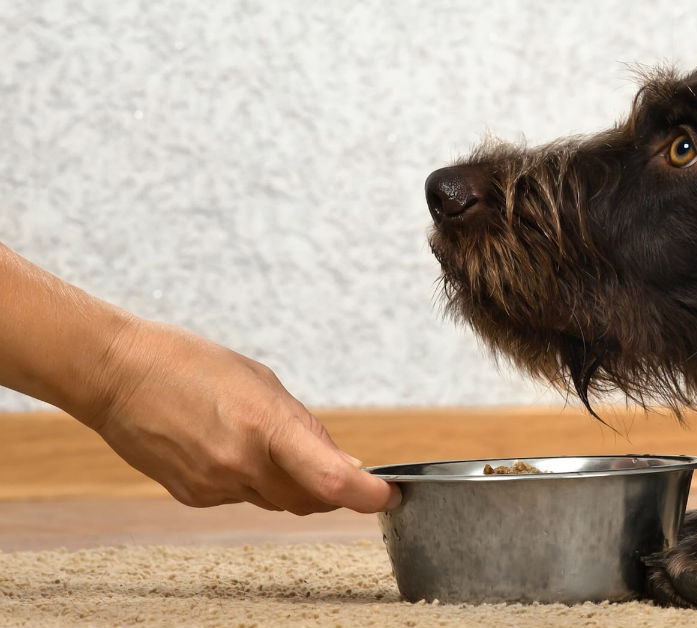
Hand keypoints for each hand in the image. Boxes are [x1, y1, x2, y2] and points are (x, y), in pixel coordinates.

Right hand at [81, 320, 401, 514]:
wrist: (115, 374)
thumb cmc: (190, 363)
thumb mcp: (262, 381)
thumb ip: (305, 428)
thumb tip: (343, 463)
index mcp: (265, 425)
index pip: (333, 480)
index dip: (369, 495)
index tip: (388, 495)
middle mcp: (241, 463)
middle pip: (311, 501)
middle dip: (334, 491)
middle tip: (343, 471)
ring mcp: (214, 485)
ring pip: (277, 501)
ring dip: (292, 483)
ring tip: (270, 441)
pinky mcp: (193, 495)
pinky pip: (242, 497)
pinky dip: (254, 480)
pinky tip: (232, 447)